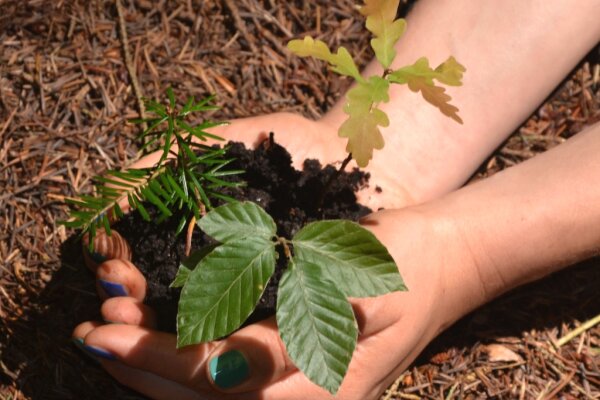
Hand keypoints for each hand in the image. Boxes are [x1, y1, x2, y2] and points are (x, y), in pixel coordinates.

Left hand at [71, 112, 471, 398]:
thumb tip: (219, 372)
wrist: (437, 265)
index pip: (219, 383)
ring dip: (149, 369)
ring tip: (103, 338)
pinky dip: (177, 361)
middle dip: (138, 369)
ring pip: (205, 397)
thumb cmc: (402, 267)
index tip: (105, 331)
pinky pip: (223, 379)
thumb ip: (297, 339)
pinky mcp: (290, 374)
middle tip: (89, 331)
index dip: (158, 360)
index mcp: (321, 387)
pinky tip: (147, 338)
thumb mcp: (360, 291)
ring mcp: (297, 391)